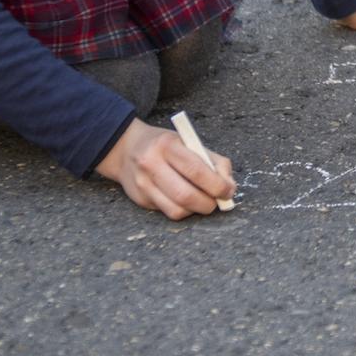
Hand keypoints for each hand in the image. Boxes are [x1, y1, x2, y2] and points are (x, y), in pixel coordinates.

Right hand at [95, 119, 235, 219]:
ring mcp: (143, 184)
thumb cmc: (166, 145)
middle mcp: (152, 164)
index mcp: (167, 145)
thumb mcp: (189, 142)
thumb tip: (229, 187)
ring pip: (177, 210)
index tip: (229, 190)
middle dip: (208, 203)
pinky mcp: (140, 200)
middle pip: (186, 195)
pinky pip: (168, 213)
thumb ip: (213, 161)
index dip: (217, 185)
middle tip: (218, 201)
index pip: (196, 170)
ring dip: (196, 210)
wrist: (126, 148)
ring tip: (202, 200)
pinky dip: (183, 210)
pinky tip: (185, 201)